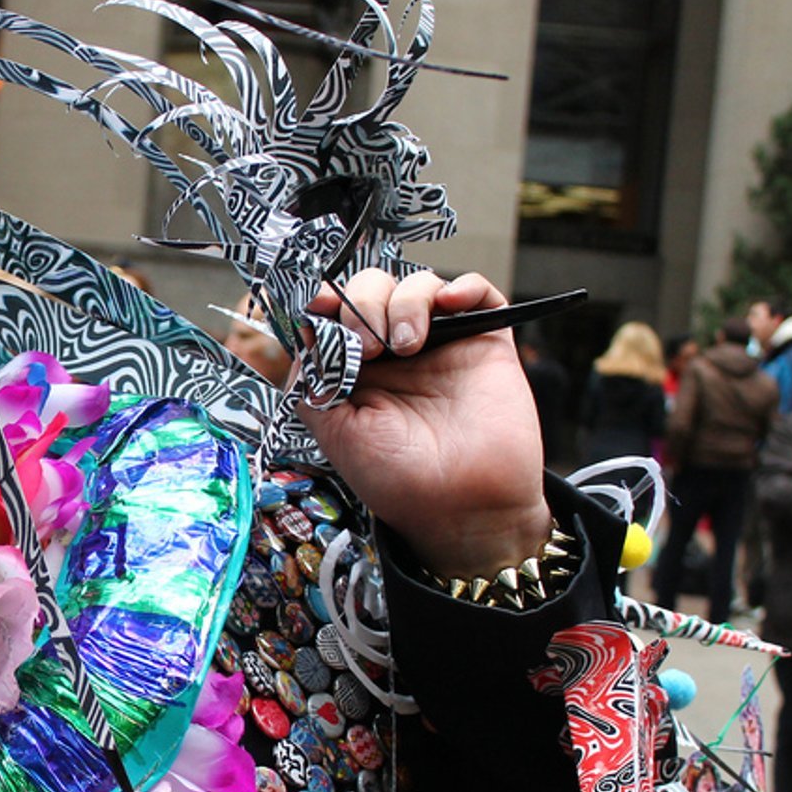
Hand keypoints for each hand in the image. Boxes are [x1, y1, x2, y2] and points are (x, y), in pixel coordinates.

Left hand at [300, 270, 551, 578]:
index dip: (325, 300)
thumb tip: (306, 335)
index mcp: (357, 369)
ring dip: (405, 301)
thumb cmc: (398, 479)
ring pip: (419, 284)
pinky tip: (450, 303)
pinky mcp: (485, 342)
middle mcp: (396, 352)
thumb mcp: (335, 432)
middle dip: (362, 301)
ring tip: (406, 345)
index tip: (319, 305)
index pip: (336, 313)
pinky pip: (479, 294)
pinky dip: (463, 286)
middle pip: (373, 289)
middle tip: (367, 344)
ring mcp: (442, 344)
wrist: (463, 506)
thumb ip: (314, 381)